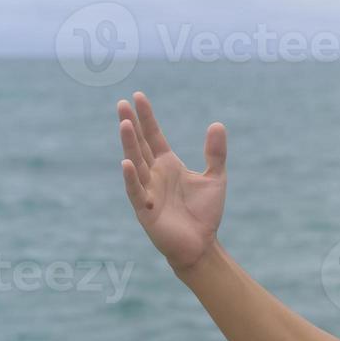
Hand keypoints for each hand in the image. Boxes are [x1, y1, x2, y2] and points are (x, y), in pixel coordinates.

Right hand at [116, 91, 226, 273]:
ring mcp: (147, 191)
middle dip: (131, 125)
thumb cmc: (204, 213)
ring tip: (124, 124)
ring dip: (129, 145)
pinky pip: (136, 191)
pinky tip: (126, 162)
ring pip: (136, 163)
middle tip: (121, 103)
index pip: (154, 136)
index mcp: (168, 165)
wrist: (202, 244)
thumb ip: (216, 153)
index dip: (147, 117)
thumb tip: (218, 124)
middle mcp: (154, 174)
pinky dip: (132, 178)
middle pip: (140, 145)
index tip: (137, 96)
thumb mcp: (215, 178)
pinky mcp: (146, 210)